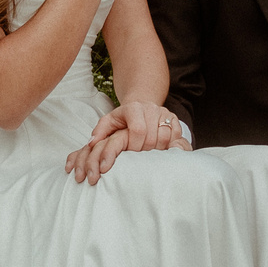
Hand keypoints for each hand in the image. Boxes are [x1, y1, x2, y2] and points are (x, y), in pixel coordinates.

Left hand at [64, 100, 189, 185]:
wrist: (140, 107)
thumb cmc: (122, 119)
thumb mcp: (109, 122)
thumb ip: (100, 131)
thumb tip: (92, 143)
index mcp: (133, 108)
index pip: (138, 129)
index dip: (134, 146)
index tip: (129, 154)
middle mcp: (150, 108)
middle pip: (151, 137)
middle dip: (144, 152)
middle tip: (137, 159)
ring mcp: (164, 113)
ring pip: (165, 138)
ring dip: (156, 151)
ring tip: (147, 156)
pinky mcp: (175, 120)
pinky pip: (176, 137)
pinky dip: (169, 147)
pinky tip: (160, 152)